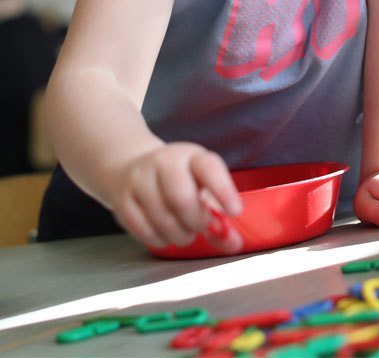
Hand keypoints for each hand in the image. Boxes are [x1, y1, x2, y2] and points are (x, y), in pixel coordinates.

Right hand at [109, 142, 242, 251]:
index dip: (223, 190)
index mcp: (190, 155)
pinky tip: (165, 233)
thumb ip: (218, 217)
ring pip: (163, 218)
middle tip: (201, 225)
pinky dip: (160, 240)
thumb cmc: (175, 181)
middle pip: (182, 198)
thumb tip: (235, 243)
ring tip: (184, 231)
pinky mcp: (123, 200)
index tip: (234, 212)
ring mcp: (140, 179)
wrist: (130, 168)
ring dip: (179, 235)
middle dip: (196, 221)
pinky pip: (145, 231)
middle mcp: (164, 162)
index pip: (208, 168)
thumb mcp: (200, 187)